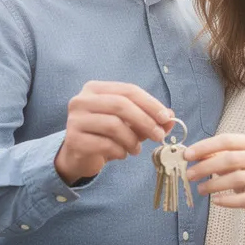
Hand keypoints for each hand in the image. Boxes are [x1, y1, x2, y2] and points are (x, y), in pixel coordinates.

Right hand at [55, 81, 173, 183]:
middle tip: (158, 136)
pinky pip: (105, 144)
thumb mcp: (128, 124)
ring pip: (113, 125)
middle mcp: (81, 100)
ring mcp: (75, 120)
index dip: (150, 103)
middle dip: (145, 121)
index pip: (128, 90)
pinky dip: (120, 151)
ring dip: (132, 139)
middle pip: (121, 105)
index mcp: (95, 89)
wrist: (77, 156)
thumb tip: (171, 118)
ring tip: (137, 149)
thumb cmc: (104, 134)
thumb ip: (148, 118)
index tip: (166, 117)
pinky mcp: (74, 140)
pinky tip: (122, 154)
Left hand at [184, 134, 244, 231]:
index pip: (228, 140)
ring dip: (214, 184)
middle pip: (232, 159)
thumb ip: (215, 155)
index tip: (187, 155)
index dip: (205, 147)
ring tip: (200, 189)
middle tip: (190, 174)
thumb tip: (190, 155)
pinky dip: (228, 200)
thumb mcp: (234, 160)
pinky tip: (215, 201)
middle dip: (207, 166)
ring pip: (238, 178)